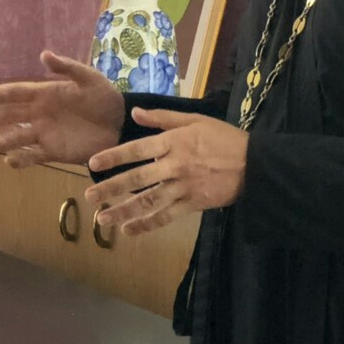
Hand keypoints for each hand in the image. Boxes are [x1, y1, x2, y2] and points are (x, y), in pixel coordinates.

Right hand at [0, 51, 125, 167]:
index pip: (15, 93)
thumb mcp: (89, 78)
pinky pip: (33, 156)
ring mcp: (46, 133)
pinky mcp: (54, 151)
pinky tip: (10, 161)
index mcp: (46, 93)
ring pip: (18, 137)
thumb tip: (44, 55)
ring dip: (5, 140)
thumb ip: (67, 68)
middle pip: (10, 116)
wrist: (121, 123)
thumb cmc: (105, 97)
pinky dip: (21, 159)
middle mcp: (40, 113)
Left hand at [85, 109, 248, 235]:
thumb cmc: (223, 138)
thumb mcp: (195, 120)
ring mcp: (183, 187)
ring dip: (123, 211)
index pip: (137, 150)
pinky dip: (147, 225)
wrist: (253, 163)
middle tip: (89, 197)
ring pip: (148, 202)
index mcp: (174, 142)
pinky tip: (129, 230)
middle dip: (111, 188)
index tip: (92, 164)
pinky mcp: (192, 204)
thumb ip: (164, 118)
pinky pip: (165, 217)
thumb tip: (135, 112)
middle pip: (137, 179)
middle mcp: (174, 165)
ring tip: (102, 219)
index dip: (114, 156)